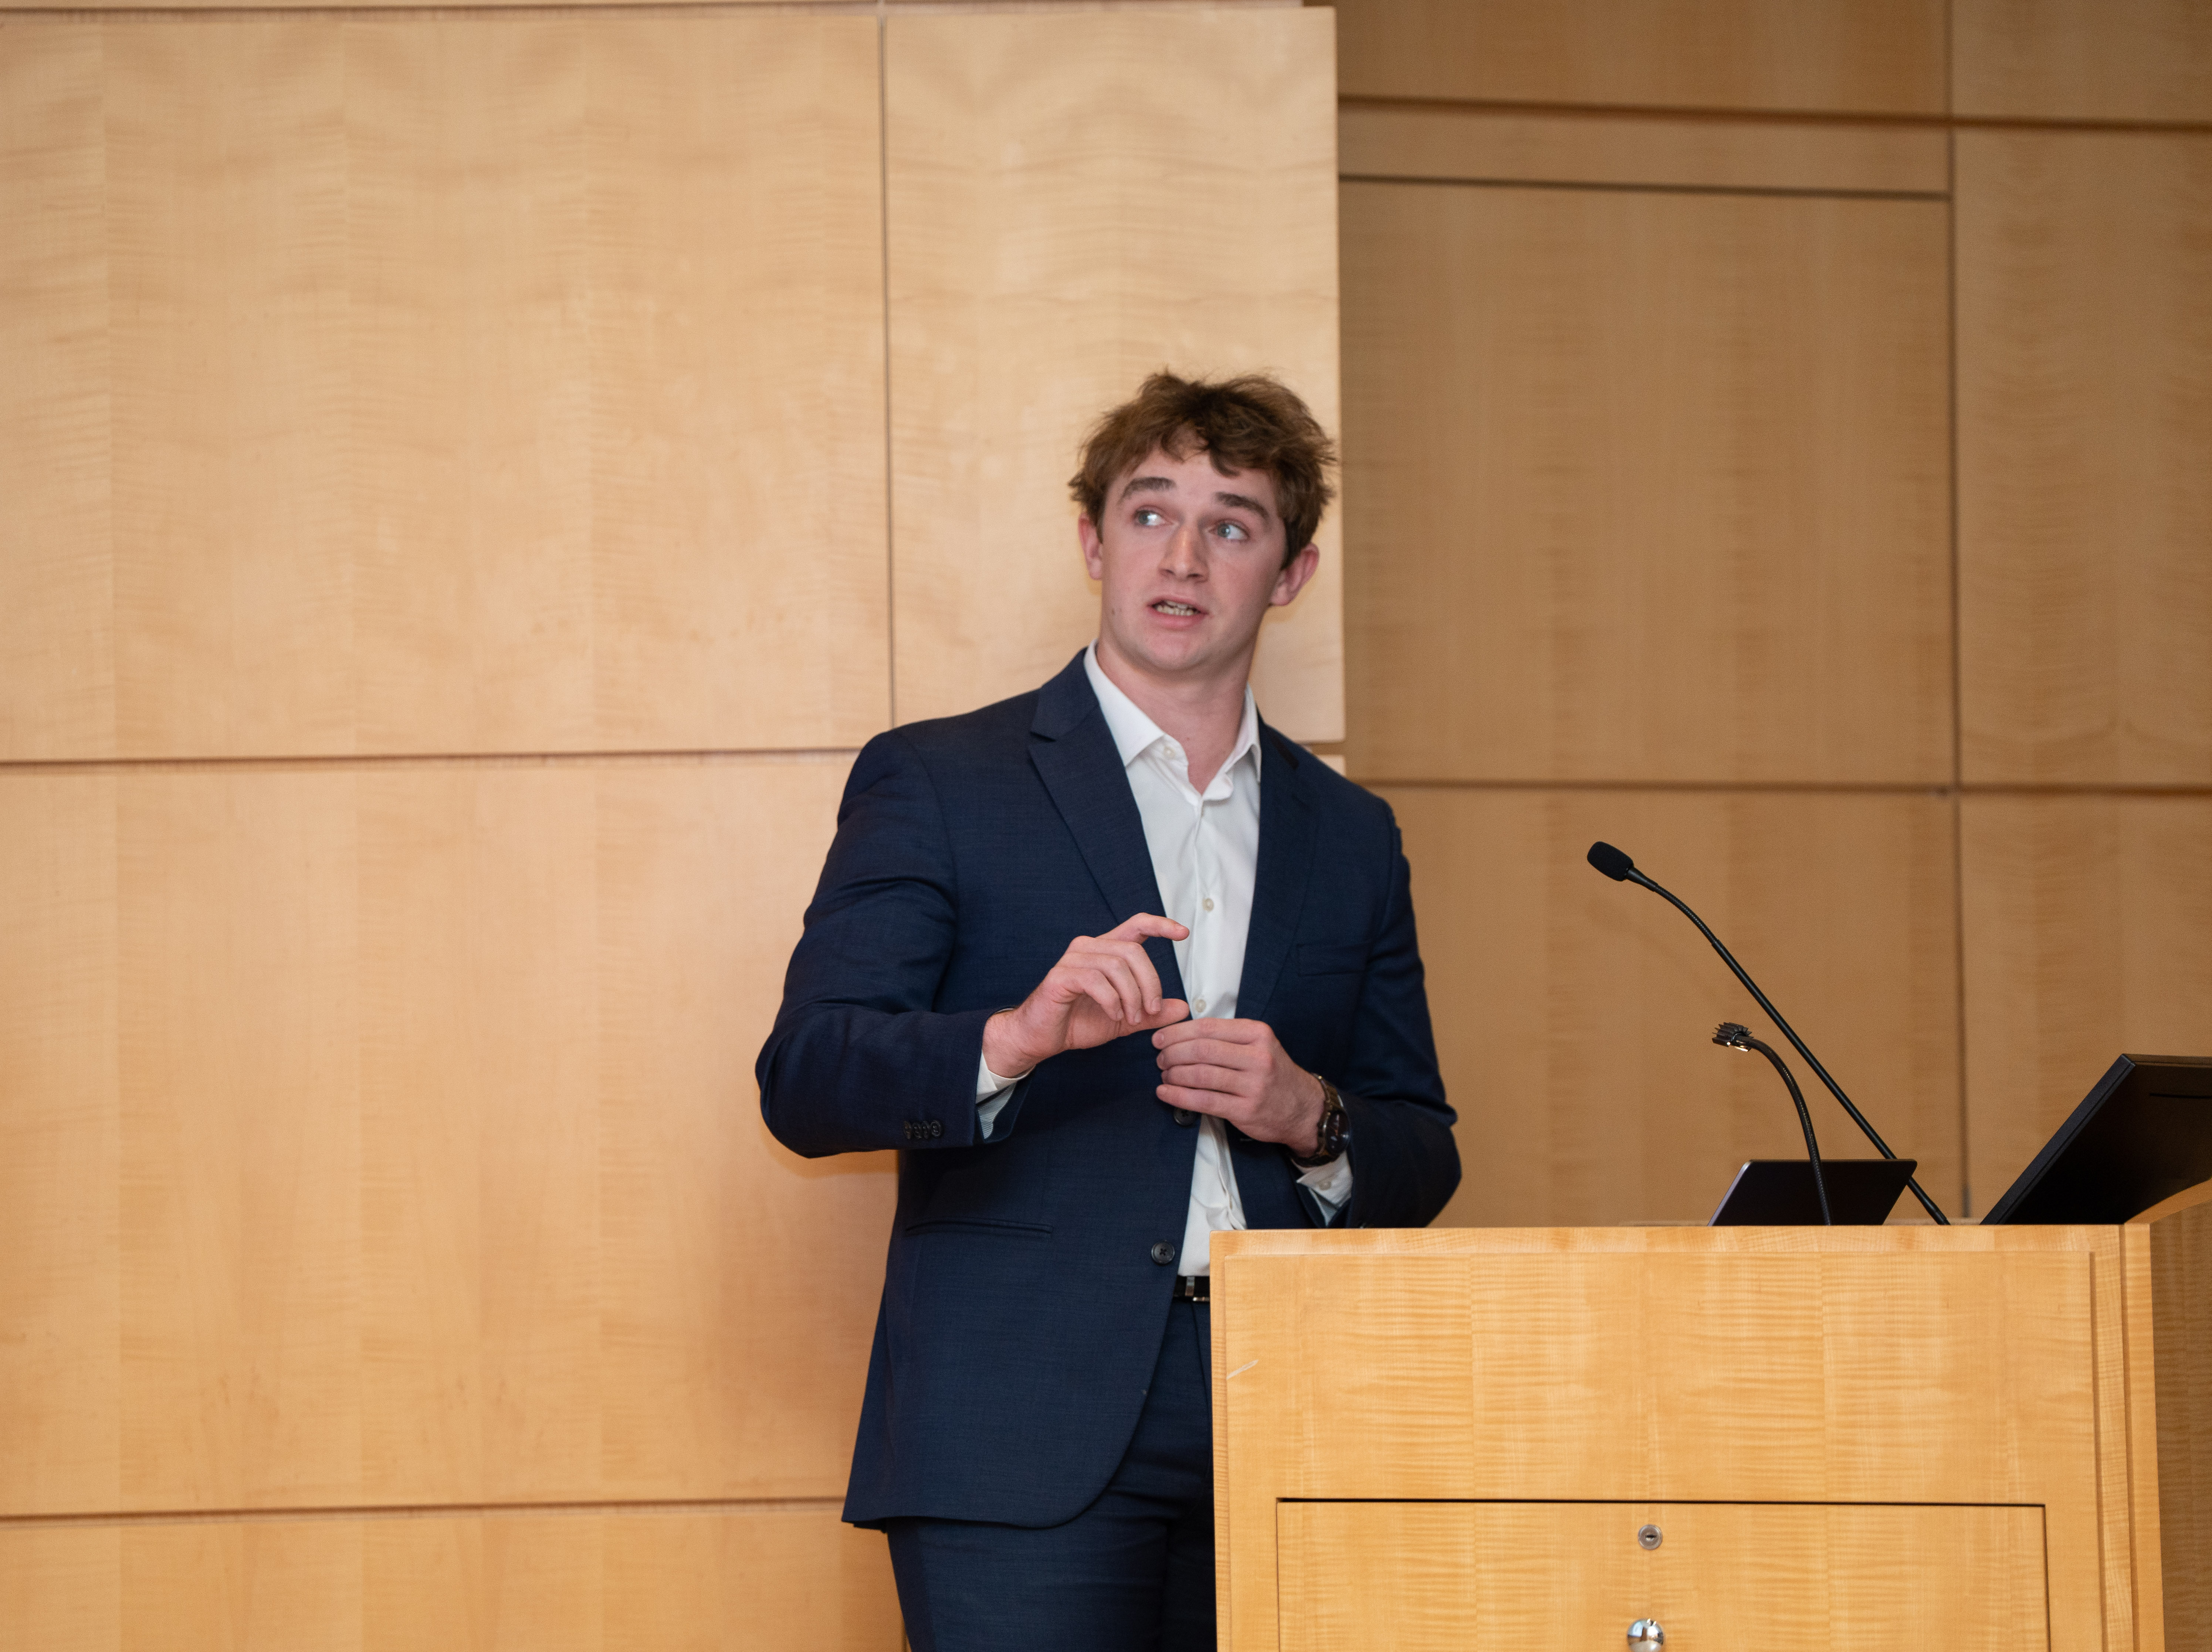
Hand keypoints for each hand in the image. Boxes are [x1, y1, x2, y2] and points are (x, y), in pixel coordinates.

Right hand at [983, 913, 1189, 1077]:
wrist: (1041, 1038)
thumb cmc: (1078, 1023)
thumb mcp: (1124, 1019)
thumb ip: (1152, 1013)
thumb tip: (1183, 1008)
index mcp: (1106, 952)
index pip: (1136, 925)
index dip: (1161, 925)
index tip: (1183, 933)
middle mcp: (1089, 948)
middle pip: (1133, 951)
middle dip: (1149, 983)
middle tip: (1150, 1011)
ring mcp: (1073, 960)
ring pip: (1117, 966)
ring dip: (1131, 996)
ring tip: (1130, 1018)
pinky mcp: (1060, 976)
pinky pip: (1096, 981)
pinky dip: (1111, 1001)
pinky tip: (1113, 1015)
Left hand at [1152, 1019, 1325, 1154]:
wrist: (1302, 1108)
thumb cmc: (1273, 1074)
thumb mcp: (1259, 1045)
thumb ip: (1227, 1037)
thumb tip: (1182, 1032)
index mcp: (1257, 1034)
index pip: (1208, 1028)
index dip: (1178, 1032)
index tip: (1160, 1037)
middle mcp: (1257, 1057)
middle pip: (1201, 1050)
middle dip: (1172, 1053)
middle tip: (1160, 1058)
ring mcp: (1253, 1085)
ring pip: (1200, 1075)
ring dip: (1174, 1074)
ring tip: (1164, 1074)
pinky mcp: (1245, 1110)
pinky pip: (1204, 1101)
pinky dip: (1179, 1096)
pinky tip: (1166, 1092)